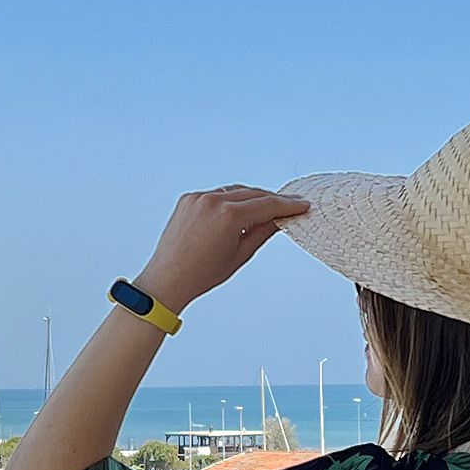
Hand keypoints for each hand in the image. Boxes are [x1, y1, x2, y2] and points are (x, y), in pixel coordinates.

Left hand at [135, 185, 310, 313]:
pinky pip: (217, 195)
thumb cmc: (202, 274)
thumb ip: (262, 231)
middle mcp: (213, 200)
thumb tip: (280, 219)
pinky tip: (239, 211)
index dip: (288, 205)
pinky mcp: (188, 199)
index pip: (267, 205)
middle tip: (289, 205)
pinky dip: (230, 200)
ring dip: (251, 198)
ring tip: (265, 210)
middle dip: (272, 200)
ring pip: (235, 191)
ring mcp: (198, 197)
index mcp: (228, 215)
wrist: (168, 279)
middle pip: (253, 194)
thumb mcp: (240, 254)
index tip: (302, 205)